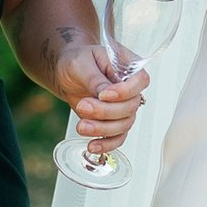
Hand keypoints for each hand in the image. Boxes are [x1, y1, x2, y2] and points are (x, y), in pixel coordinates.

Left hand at [59, 41, 148, 158]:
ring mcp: (123, 107)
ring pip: (123, 125)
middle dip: (105, 112)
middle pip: (131, 107)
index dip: (125, 91)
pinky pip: (117, 137)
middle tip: (83, 106)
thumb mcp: (82, 63)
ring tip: (81, 126)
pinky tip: (92, 146)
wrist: (66, 74)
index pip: (141, 81)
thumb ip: (95, 78)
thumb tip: (105, 93)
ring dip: (102, 129)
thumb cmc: (76, 61)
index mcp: (128, 67)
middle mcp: (130, 89)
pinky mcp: (112, 121)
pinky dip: (106, 144)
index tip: (103, 94)